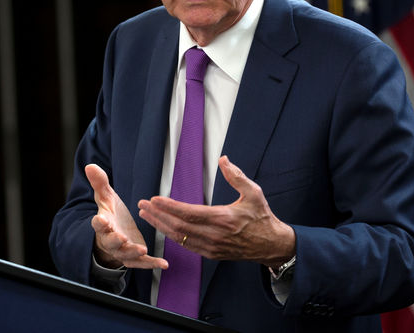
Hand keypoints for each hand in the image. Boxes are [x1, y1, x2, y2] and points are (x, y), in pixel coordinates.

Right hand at [85, 164, 167, 269]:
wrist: (114, 234)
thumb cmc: (110, 214)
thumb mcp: (105, 197)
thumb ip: (100, 183)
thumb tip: (90, 165)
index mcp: (103, 224)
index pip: (98, 224)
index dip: (99, 222)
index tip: (101, 219)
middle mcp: (111, 240)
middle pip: (111, 242)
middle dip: (116, 240)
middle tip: (121, 238)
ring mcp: (122, 250)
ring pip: (125, 255)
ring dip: (133, 253)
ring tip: (142, 249)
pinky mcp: (134, 257)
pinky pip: (142, 263)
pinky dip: (152, 264)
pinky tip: (164, 264)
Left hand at [137, 156, 295, 267]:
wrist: (271, 245)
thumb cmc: (262, 217)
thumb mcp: (253, 192)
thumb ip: (236, 176)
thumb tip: (223, 159)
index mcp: (223, 218)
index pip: (188, 213)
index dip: (168, 206)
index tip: (154, 199)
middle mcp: (214, 235)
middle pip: (178, 226)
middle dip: (157, 215)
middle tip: (143, 206)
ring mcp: (212, 247)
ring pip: (179, 238)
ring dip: (160, 226)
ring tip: (147, 215)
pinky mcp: (211, 254)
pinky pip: (186, 245)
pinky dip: (172, 236)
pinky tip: (163, 228)